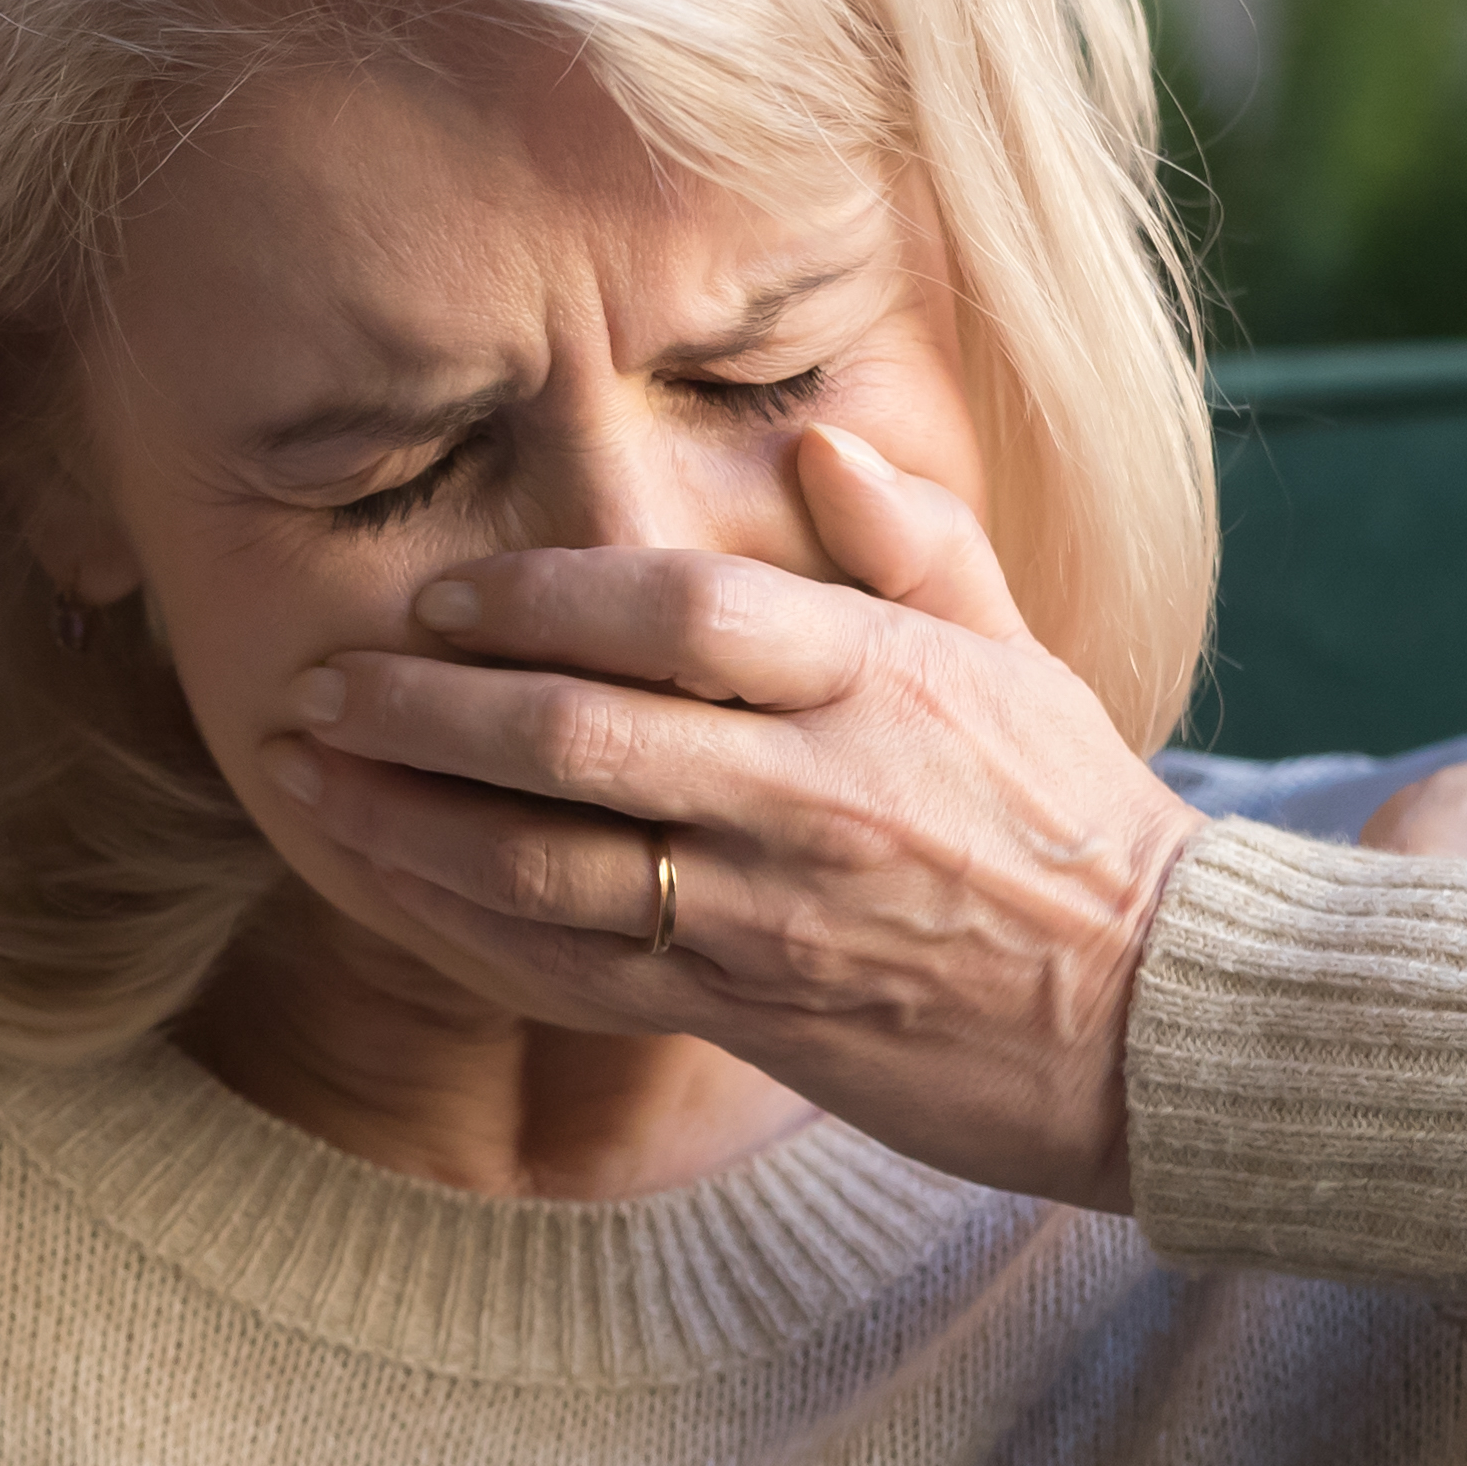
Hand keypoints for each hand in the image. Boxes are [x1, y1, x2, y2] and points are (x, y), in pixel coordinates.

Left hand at [265, 426, 1201, 1206]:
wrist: (1157, 1023)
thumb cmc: (1077, 824)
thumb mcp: (1020, 658)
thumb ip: (914, 545)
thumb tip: (814, 442)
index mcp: (877, 683)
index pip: (679, 613)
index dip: (544, 597)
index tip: (445, 591)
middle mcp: (811, 793)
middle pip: (577, 738)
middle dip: (425, 709)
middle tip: (323, 684)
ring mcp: (770, 914)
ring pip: (546, 866)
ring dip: (405, 821)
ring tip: (309, 776)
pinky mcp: (745, 1016)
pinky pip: (570, 968)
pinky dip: (464, 924)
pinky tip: (389, 884)